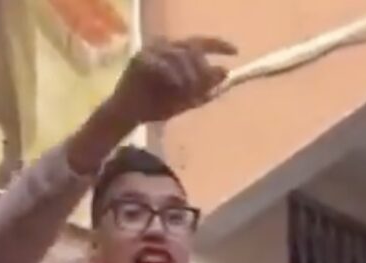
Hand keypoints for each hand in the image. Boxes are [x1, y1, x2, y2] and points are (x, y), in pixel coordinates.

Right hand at [109, 36, 237, 122]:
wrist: (130, 116)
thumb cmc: (158, 106)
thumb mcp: (189, 99)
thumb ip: (206, 87)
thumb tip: (225, 72)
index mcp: (176, 53)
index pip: (200, 42)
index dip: (218, 45)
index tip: (235, 52)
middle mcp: (164, 46)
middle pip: (193, 49)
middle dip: (202, 71)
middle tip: (203, 89)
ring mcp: (151, 50)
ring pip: (180, 56)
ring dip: (189, 77)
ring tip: (187, 93)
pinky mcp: (140, 59)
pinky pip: (164, 65)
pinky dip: (174, 77)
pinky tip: (176, 87)